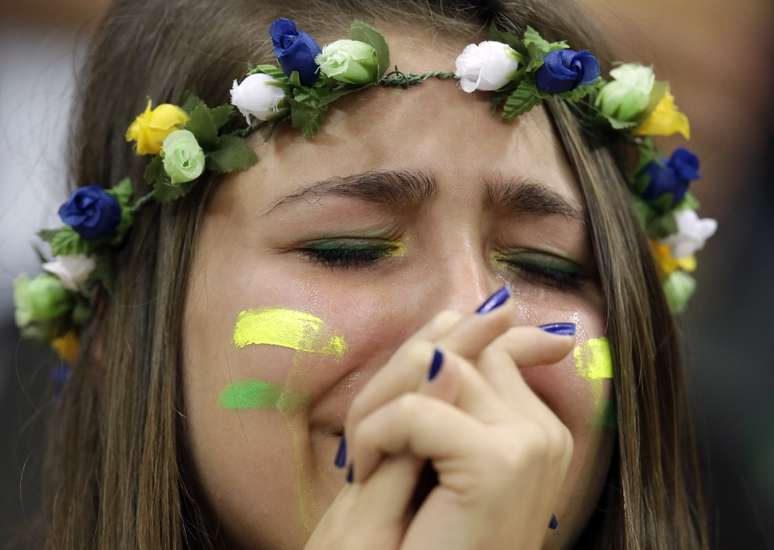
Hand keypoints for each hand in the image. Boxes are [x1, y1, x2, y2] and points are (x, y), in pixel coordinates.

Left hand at [304, 289, 574, 549]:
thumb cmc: (419, 537)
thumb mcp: (435, 449)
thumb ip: (461, 382)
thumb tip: (501, 311)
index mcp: (535, 428)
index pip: (493, 347)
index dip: (457, 334)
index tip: (431, 337)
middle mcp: (542, 430)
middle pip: (456, 350)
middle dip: (395, 381)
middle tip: (363, 443)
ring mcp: (528, 443)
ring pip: (434, 368)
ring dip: (379, 409)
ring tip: (364, 461)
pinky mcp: (500, 462)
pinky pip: (417, 411)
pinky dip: (375, 436)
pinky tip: (366, 472)